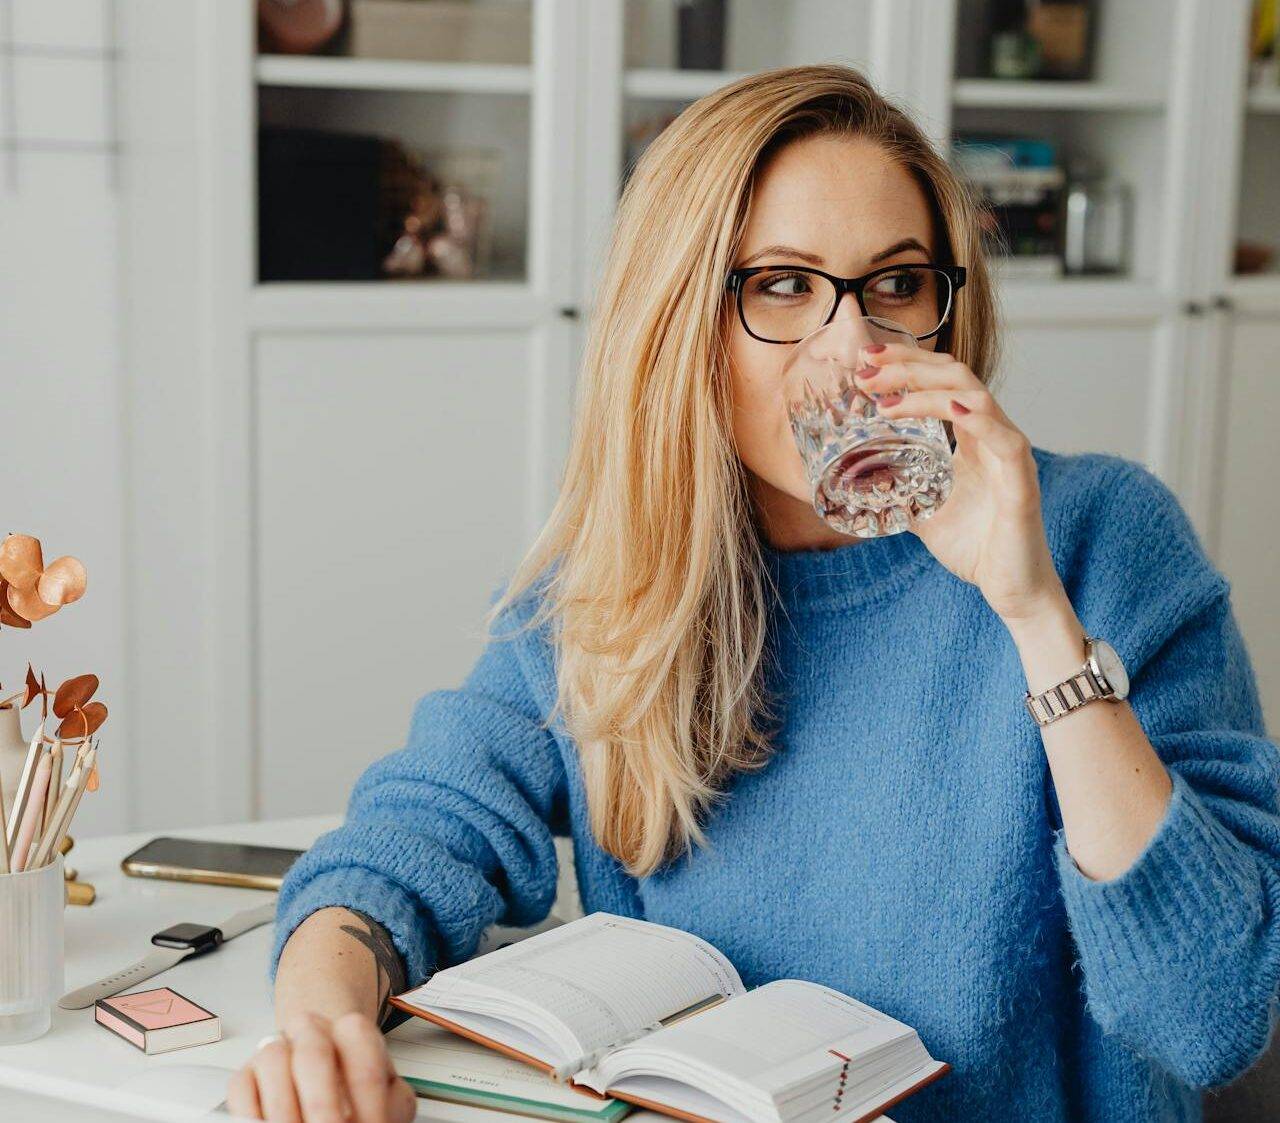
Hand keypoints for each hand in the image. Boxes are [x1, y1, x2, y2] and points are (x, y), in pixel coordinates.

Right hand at [227, 1011, 416, 1122]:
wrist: (328, 1078)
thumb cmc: (359, 1092)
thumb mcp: (388, 1096)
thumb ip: (389, 1104)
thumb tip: (377, 1120)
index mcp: (352, 1031)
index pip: (358, 1040)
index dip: (365, 1086)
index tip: (371, 1120)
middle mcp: (311, 1032)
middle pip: (313, 1051)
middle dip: (321, 1100)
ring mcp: (276, 1050)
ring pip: (273, 1060)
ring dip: (285, 1109)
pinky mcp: (246, 1076)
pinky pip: (241, 1088)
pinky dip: (252, 1114)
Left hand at [854, 341, 1065, 623]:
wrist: (1012, 591)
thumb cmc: (977, 549)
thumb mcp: (924, 512)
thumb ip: (901, 491)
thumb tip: (862, 484)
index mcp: (973, 439)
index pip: (942, 384)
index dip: (907, 366)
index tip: (866, 361)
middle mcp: (994, 437)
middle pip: (956, 376)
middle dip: (909, 365)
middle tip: (867, 364)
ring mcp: (1010, 455)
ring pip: (976, 397)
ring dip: (928, 391)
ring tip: (886, 397)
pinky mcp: (1021, 481)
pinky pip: (1005, 439)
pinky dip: (977, 418)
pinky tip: (950, 409)